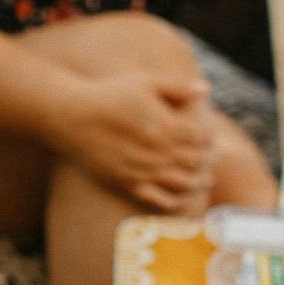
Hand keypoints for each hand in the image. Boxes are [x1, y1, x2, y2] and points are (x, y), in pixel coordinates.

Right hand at [57, 70, 214, 211]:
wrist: (72, 117)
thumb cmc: (109, 95)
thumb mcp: (145, 81)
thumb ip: (178, 86)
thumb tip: (206, 89)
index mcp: (167, 126)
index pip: (202, 138)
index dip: (210, 138)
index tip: (211, 137)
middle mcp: (159, 152)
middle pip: (196, 161)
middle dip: (207, 160)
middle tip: (211, 158)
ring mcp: (144, 170)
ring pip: (184, 183)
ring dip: (199, 182)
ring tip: (204, 180)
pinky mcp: (129, 184)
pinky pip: (160, 200)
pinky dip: (177, 203)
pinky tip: (182, 199)